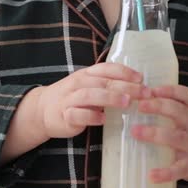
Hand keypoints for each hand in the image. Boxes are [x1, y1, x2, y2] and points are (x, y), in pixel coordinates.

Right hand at [35, 63, 150, 138]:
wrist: (43, 109)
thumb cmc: (73, 97)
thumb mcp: (89, 85)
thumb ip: (108, 84)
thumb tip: (137, 87)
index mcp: (87, 73)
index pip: (107, 68)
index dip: (125, 72)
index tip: (142, 79)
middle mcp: (79, 83)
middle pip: (104, 82)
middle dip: (126, 87)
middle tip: (144, 93)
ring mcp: (70, 99)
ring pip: (90, 95)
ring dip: (110, 97)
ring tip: (127, 102)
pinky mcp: (65, 116)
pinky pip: (78, 114)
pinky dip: (91, 116)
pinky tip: (103, 119)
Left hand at [130, 84, 187, 183]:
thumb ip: (171, 107)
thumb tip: (139, 98)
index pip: (185, 95)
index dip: (169, 90)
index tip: (151, 89)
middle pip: (179, 112)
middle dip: (159, 106)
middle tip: (140, 105)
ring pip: (176, 137)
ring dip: (155, 134)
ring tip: (135, 131)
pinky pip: (178, 169)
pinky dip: (164, 173)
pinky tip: (151, 175)